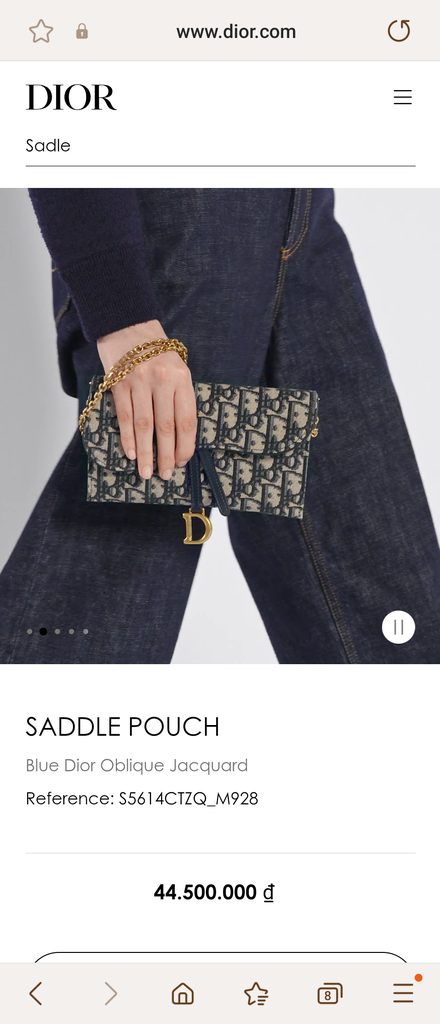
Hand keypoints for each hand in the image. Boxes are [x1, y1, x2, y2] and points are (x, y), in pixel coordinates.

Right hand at [97, 321, 196, 480]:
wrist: (128, 324)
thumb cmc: (156, 353)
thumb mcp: (177, 369)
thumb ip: (179, 398)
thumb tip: (179, 437)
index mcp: (181, 379)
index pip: (186, 420)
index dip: (185, 446)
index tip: (182, 462)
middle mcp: (162, 380)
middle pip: (165, 427)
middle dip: (165, 455)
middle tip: (165, 475)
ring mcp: (139, 382)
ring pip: (144, 425)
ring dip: (145, 452)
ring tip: (145, 472)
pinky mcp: (119, 383)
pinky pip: (124, 415)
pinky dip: (128, 437)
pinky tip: (130, 453)